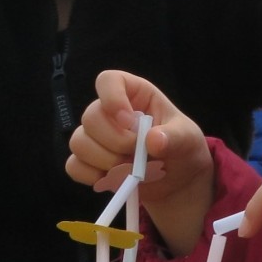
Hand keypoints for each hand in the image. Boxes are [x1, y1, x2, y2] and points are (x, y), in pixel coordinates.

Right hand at [66, 70, 213, 255]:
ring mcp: (97, 138)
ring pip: (79, 142)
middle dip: (115, 142)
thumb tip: (153, 141)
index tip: (129, 122)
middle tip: (138, 156)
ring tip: (130, 171)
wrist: (179, 180)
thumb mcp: (188, 139)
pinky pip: (74, 166)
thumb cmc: (182, 148)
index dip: (112, 98)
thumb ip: (174, 138)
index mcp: (133, 94)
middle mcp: (110, 113)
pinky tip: (114, 180)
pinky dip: (91, 176)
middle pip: (90, 117)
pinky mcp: (90, 163)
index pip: (108, 81)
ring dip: (105, 161)